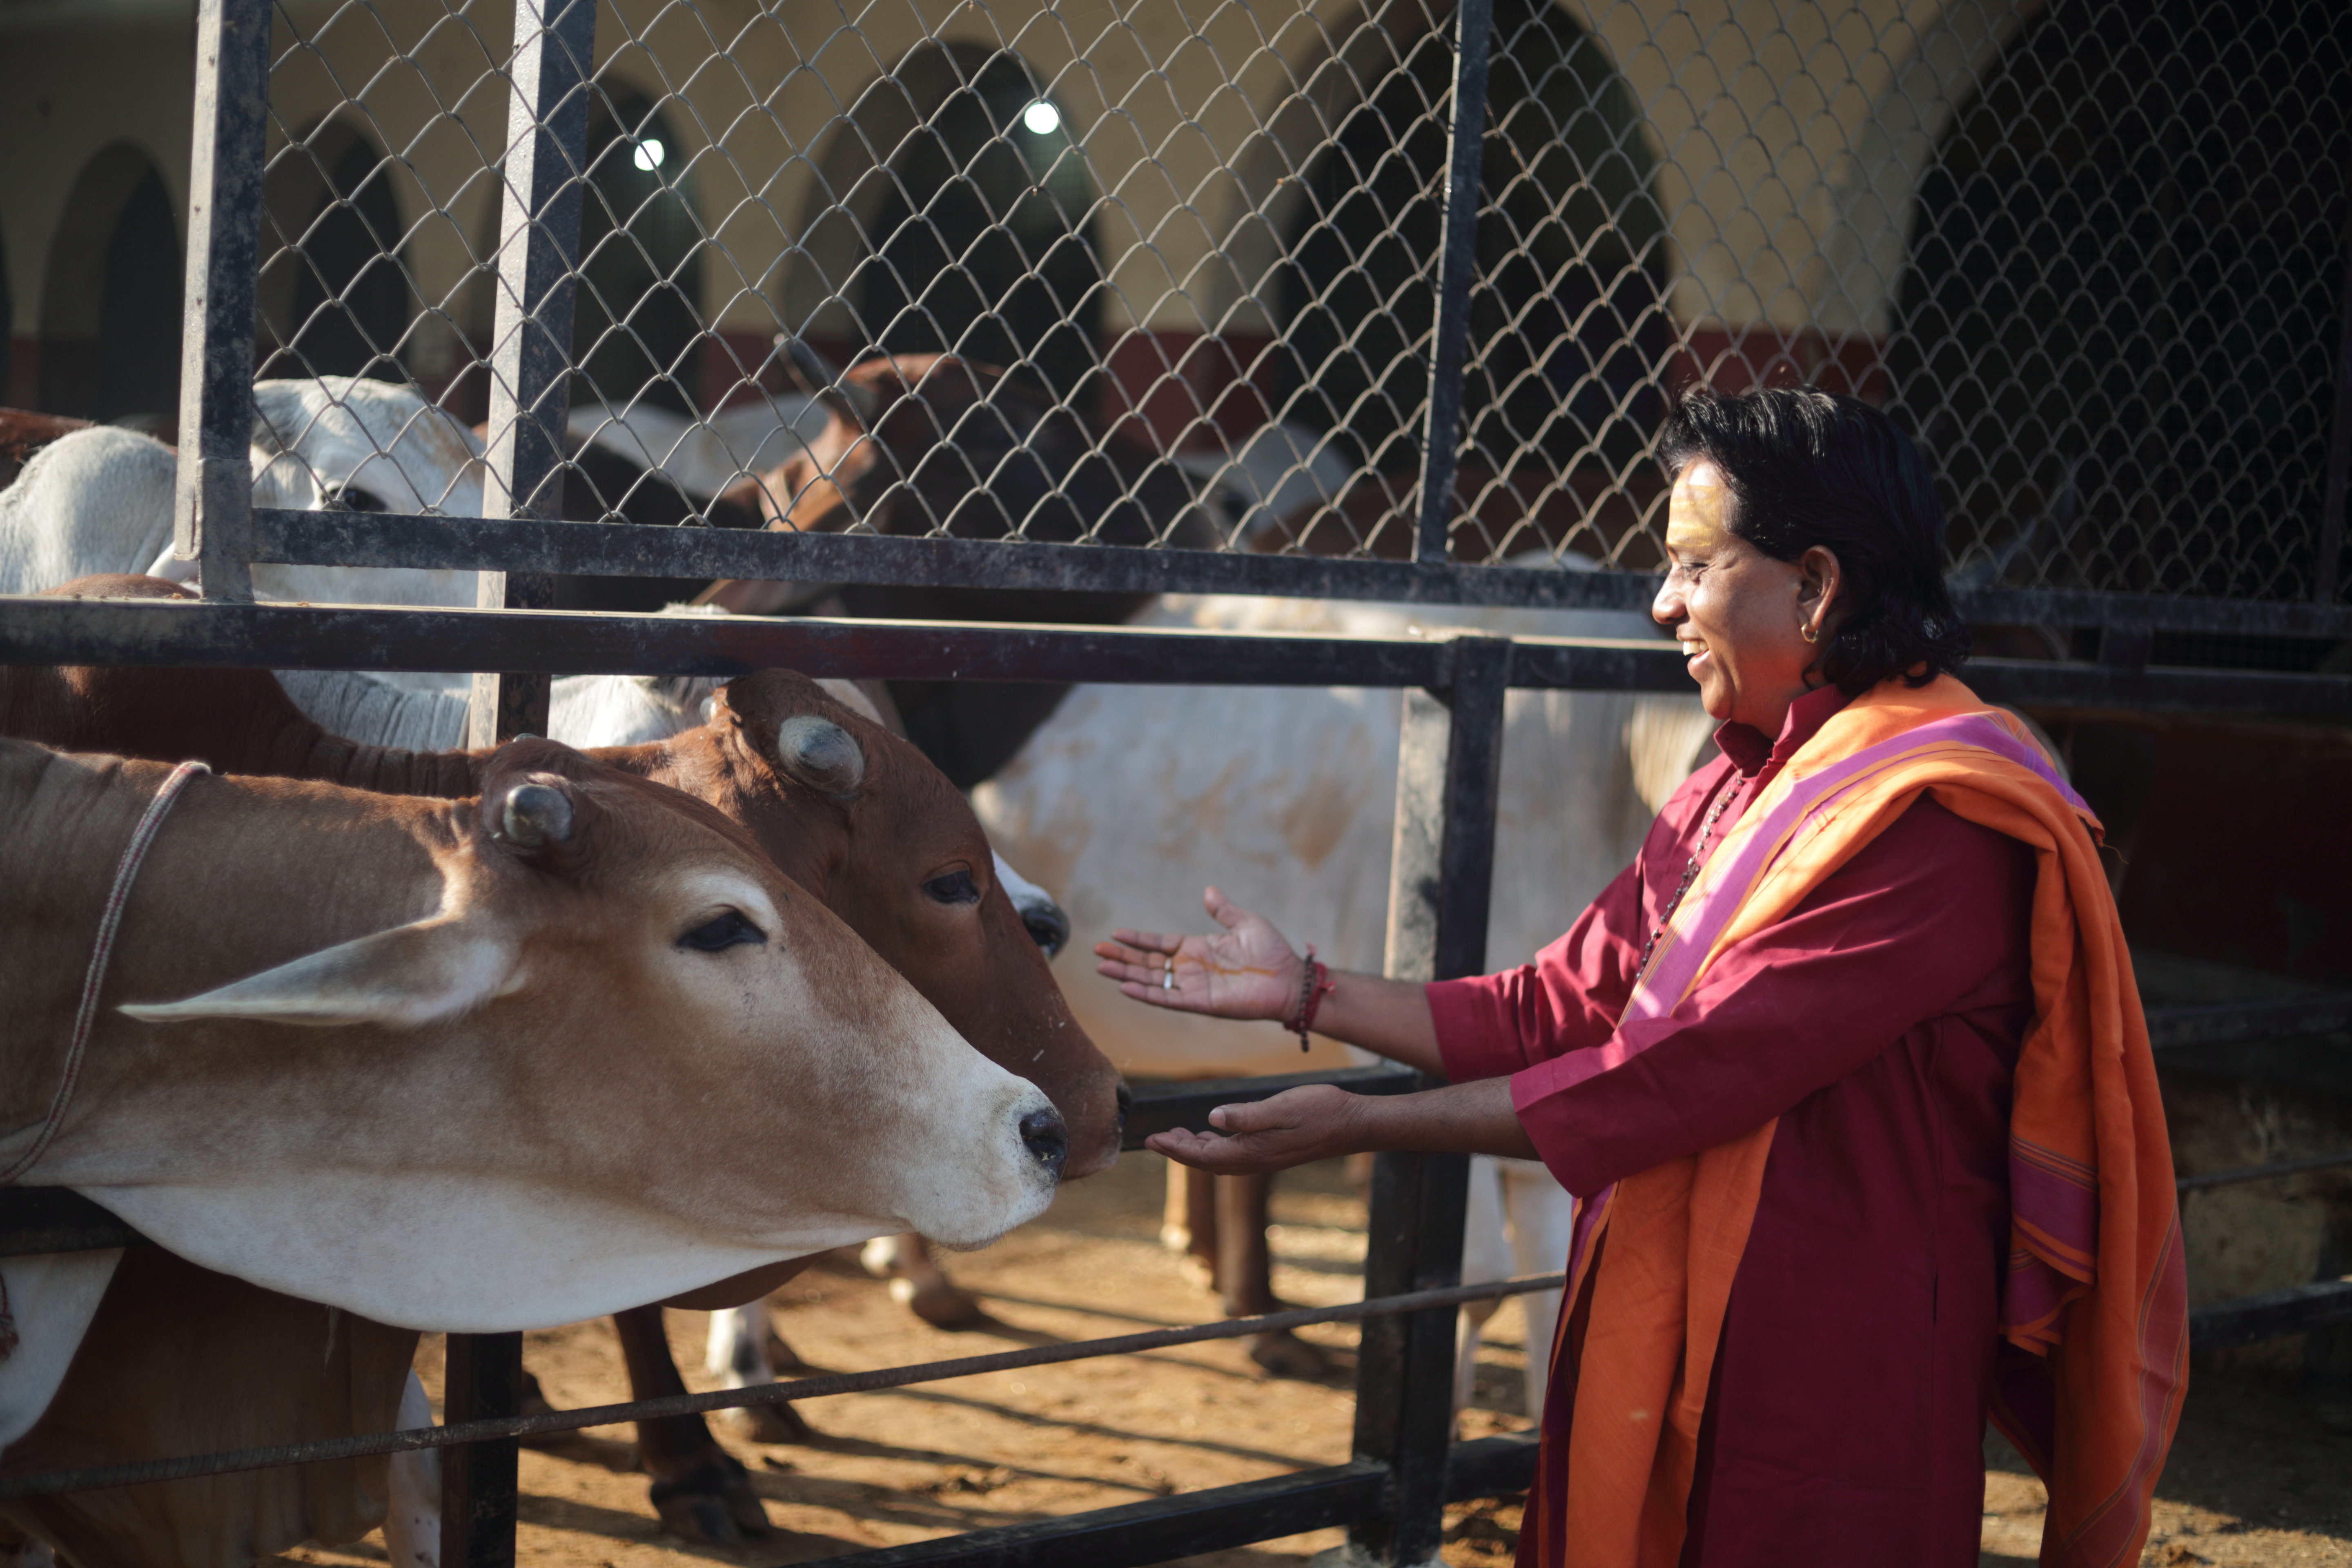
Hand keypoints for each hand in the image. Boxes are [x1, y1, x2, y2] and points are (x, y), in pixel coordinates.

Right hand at [1094, 886, 1302, 1022]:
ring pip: (1152, 981)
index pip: (1160, 945)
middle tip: (1096, 952)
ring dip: (1126, 975)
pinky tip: (1126, 988)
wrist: (1290, 980)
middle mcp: (1191, 969)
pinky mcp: (1200, 1003)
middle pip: (1148, 964)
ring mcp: (1193, 987)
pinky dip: (1146, 994)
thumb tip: (1208, 890)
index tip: (1115, 935)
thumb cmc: (1273, 953)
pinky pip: (1167, 1000)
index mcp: (1199, 949)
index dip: (1138, 940)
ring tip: (1102, 968)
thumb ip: (1224, 910)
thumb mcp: (1246, 923)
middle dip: (1123, 958)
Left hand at [1143, 1085, 1366, 1173]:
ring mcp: (1264, 1158)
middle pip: (1206, 1161)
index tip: (1152, 1139)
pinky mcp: (1272, 1151)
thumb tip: (1213, 1118)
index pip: (1202, 1155)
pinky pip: (1234, 1155)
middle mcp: (1255, 1160)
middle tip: (1155, 1139)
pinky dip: (1215, 1147)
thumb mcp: (1282, 1107)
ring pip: (1219, 1160)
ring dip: (1195, 1150)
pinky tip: (1212, 1133)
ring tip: (1177, 1136)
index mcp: (1252, 1151)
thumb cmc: (1320, 1110)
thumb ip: (1247, 1115)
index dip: (1175, 1148)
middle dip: (1179, 1151)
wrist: (1353, 1124)